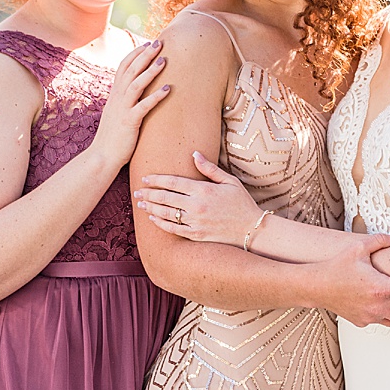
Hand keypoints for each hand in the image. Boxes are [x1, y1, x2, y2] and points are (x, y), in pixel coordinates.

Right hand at [90, 42, 167, 169]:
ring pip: (135, 85)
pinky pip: (143, 107)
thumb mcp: (118, 113)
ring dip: (150, 71)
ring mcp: (122, 110)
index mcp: (114, 95)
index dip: (135, 54)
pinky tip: (168, 88)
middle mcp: (116, 99)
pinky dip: (155, 97)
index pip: (123, 67)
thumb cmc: (114, 136)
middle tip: (159, 42)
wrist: (102, 157)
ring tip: (164, 60)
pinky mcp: (129, 123)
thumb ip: (125, 100)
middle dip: (145, 55)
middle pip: (130, 71)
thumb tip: (135, 90)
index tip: (148, 43)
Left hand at [135, 152, 263, 244]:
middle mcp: (197, 206)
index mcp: (204, 190)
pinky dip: (161, 224)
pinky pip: (173, 229)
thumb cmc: (242, 203)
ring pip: (166, 214)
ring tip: (141, 205)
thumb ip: (210, 169)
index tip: (145, 178)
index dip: (156, 179)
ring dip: (151, 208)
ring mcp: (195, 222)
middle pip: (165, 198)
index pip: (173, 182)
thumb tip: (194, 154)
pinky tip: (153, 219)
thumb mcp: (230, 181)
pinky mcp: (196, 235)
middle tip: (137, 192)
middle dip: (148, 194)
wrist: (251, 228)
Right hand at [321, 234, 389, 327]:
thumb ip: (381, 241)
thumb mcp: (359, 248)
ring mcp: (370, 317)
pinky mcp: (362, 322)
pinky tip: (385, 304)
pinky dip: (387, 315)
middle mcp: (379, 306)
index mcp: (383, 288)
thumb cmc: (337, 266)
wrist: (315, 286)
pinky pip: (381, 322)